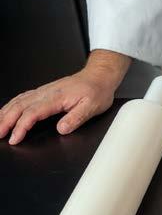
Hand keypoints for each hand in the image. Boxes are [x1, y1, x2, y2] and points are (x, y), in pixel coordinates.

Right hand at [0, 49, 130, 144]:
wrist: (99, 76)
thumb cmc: (96, 91)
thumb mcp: (92, 107)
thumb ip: (76, 118)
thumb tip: (62, 129)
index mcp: (56, 97)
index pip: (33, 113)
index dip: (21, 126)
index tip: (15, 138)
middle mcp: (46, 93)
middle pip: (19, 106)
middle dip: (5, 121)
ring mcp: (43, 91)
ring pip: (18, 101)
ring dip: (5, 113)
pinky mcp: (44, 92)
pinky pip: (22, 98)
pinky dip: (11, 106)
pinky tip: (6, 112)